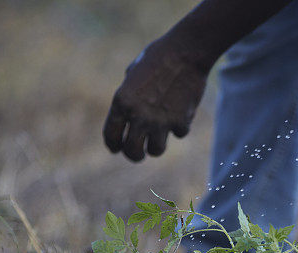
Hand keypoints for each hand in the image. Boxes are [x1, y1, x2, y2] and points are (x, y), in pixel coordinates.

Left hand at [103, 38, 207, 161]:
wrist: (186, 52)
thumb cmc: (158, 56)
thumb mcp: (134, 73)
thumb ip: (129, 95)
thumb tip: (129, 113)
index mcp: (122, 101)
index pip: (111, 135)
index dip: (113, 145)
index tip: (117, 149)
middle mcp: (138, 115)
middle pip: (132, 151)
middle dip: (135, 155)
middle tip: (139, 154)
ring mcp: (160, 121)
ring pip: (155, 150)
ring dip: (156, 146)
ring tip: (159, 138)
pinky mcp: (180, 121)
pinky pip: (178, 133)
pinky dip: (179, 127)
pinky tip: (181, 113)